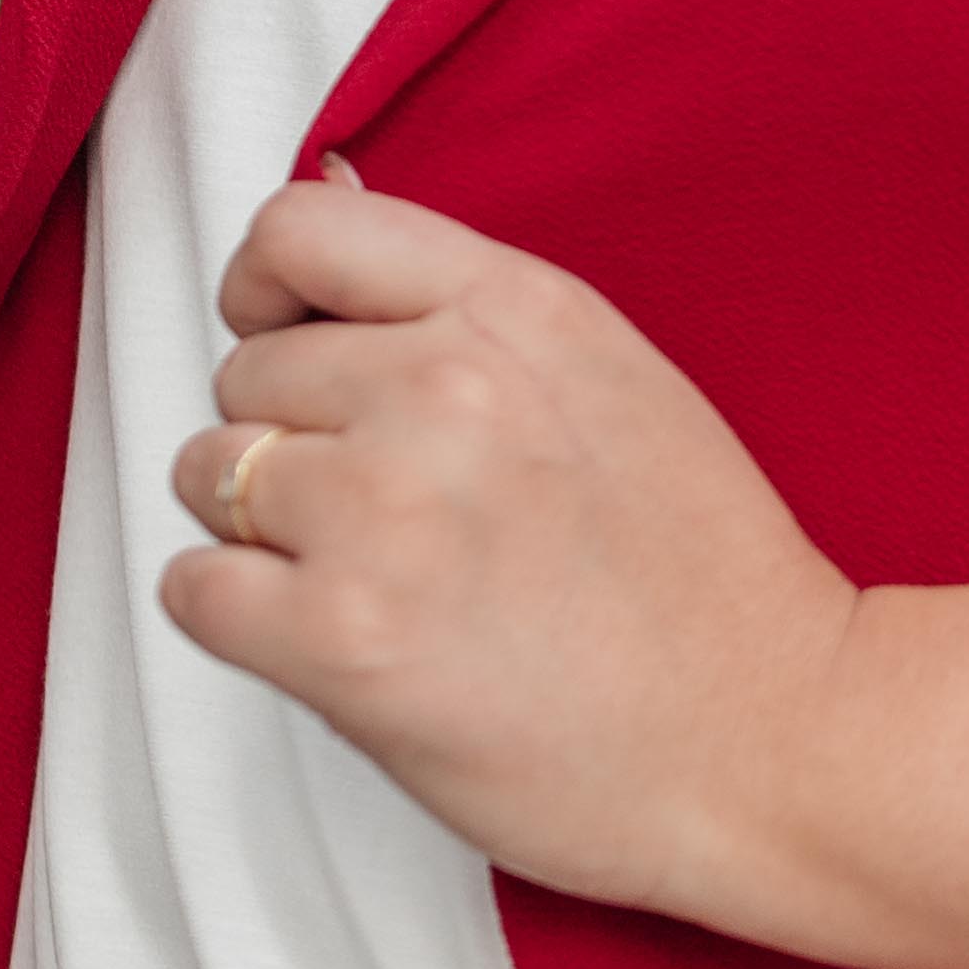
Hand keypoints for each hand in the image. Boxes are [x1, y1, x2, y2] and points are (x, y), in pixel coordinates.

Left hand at [163, 181, 852, 911]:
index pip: (295, 233)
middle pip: (246, 373)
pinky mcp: (342, 638)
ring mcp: (384, 511)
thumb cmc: (706, 577)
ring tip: (370, 582)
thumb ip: (472, 311)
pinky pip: (194, 591)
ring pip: (210, 475)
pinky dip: (241, 620)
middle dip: (289, 440)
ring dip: (260, 532)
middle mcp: (439, 388)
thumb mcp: (613, 377)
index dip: (266, 295)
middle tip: (386, 516)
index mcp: (515, 310)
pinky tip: (335, 643)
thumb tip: (322, 229)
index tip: (286, 342)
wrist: (774, 738)